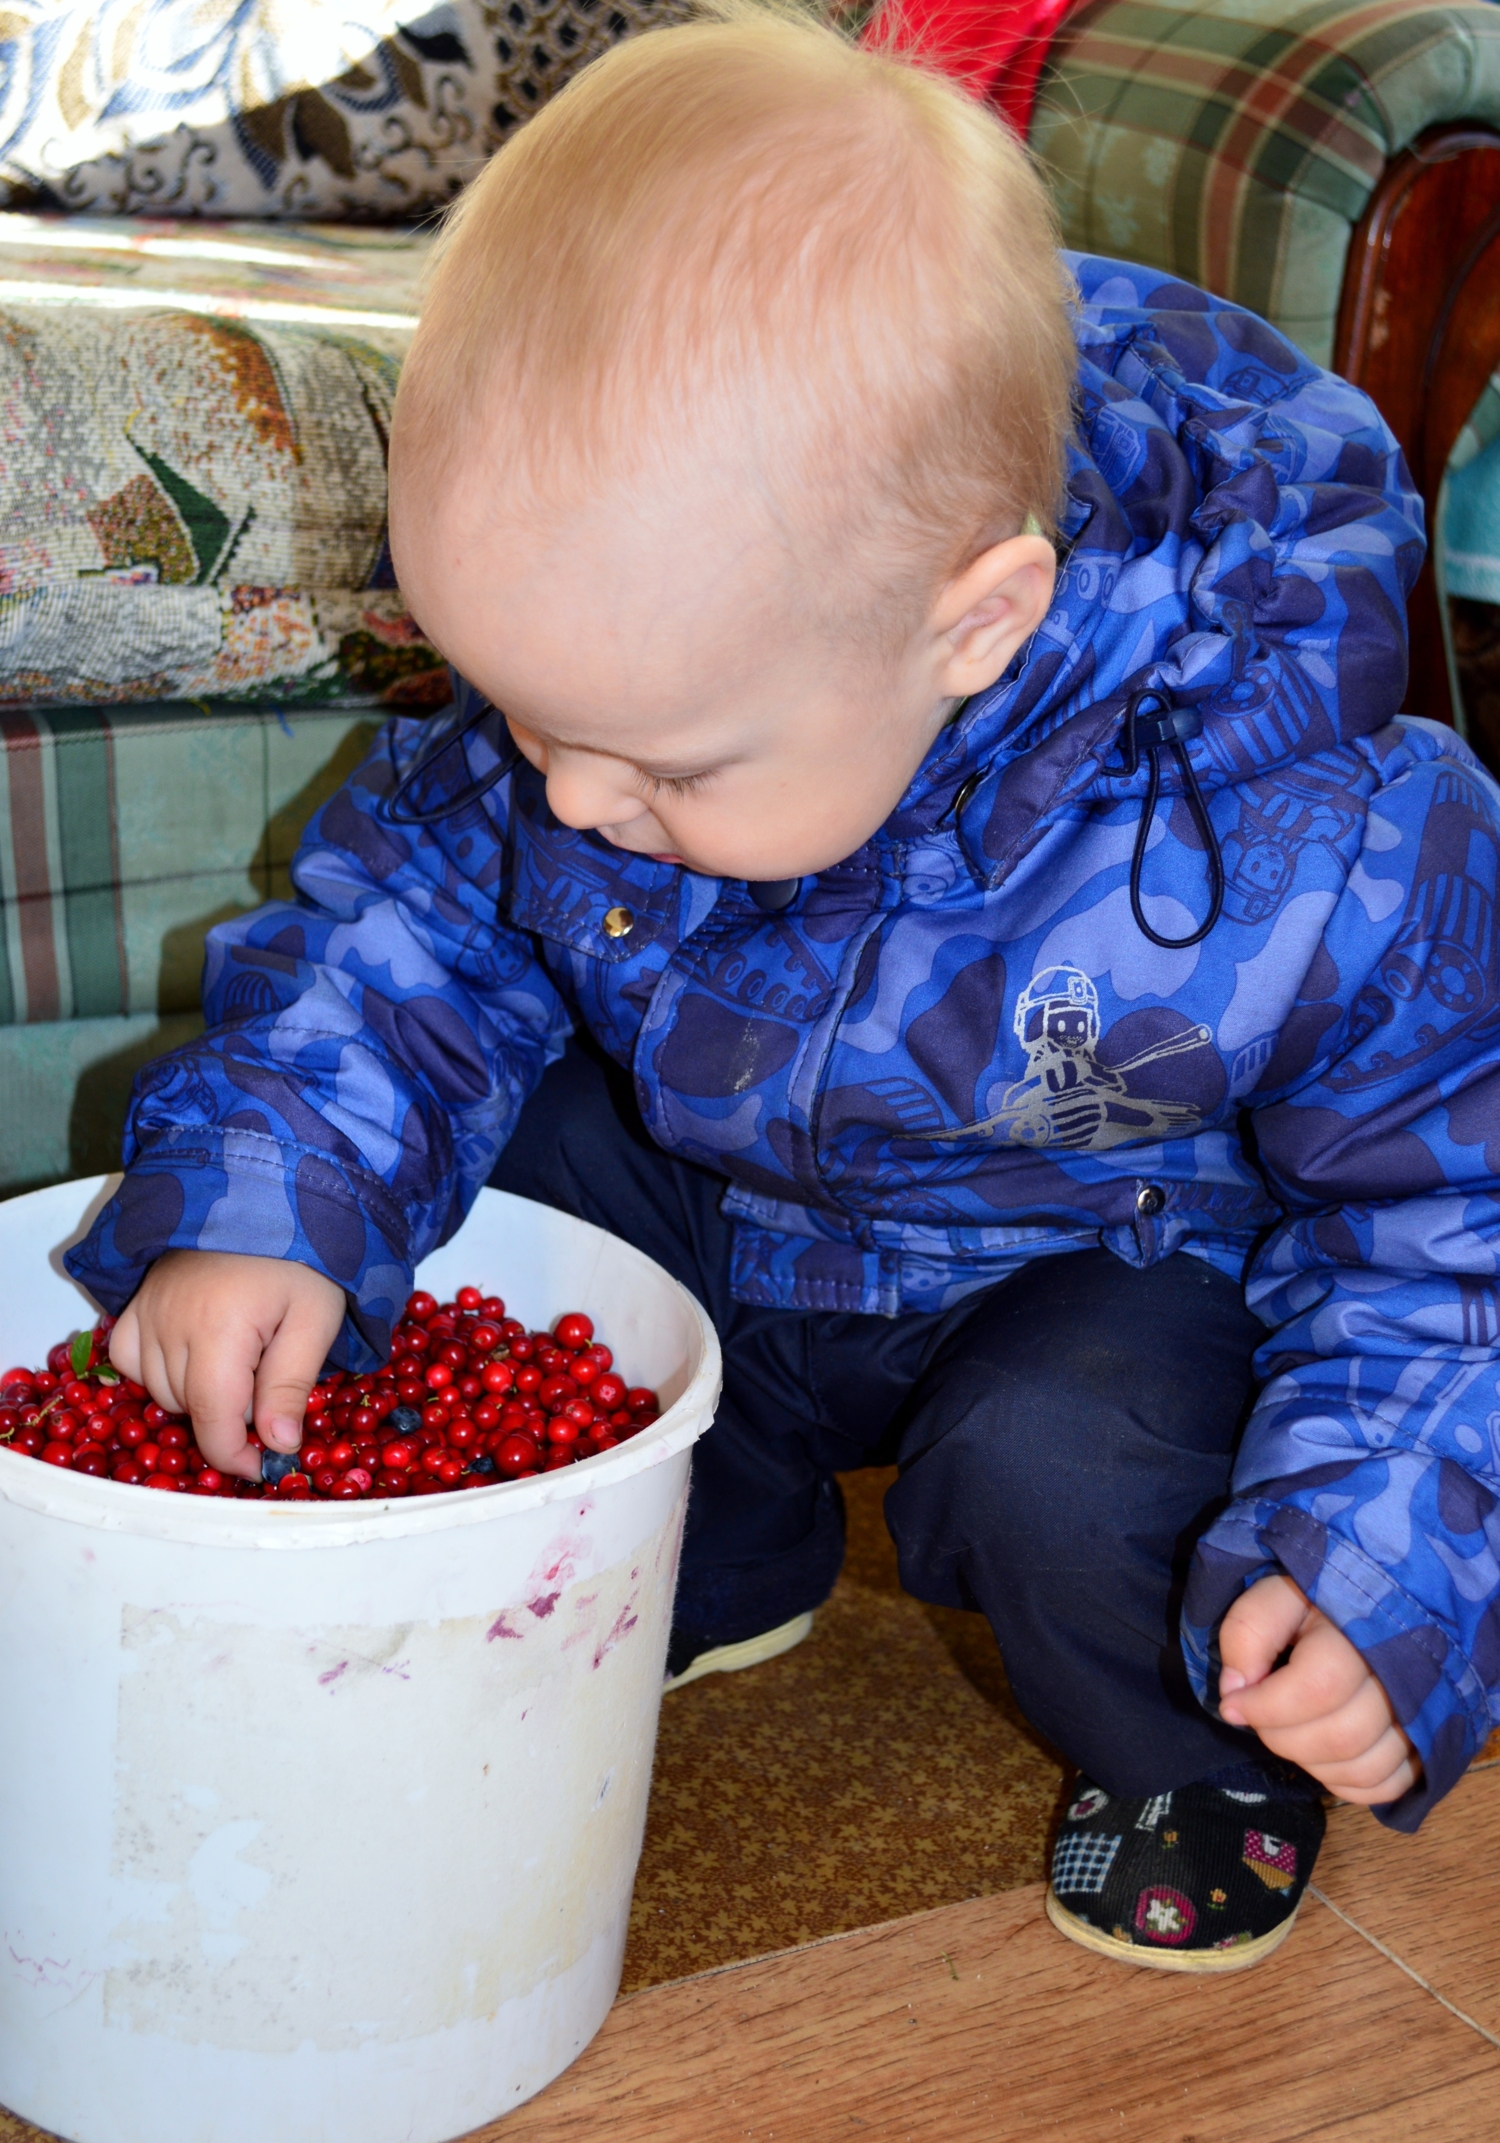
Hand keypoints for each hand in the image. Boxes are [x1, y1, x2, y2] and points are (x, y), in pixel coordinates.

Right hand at [109, 1250, 345, 1481]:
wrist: (267, 1190)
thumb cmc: (302, 1255)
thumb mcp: (317, 1317)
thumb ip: (292, 1383)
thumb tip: (279, 1447)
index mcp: (219, 1330)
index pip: (213, 1420)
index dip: (237, 1456)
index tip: (266, 1465)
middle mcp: (170, 1324)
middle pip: (190, 1408)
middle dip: (230, 1416)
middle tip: (271, 1389)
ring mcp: (146, 1311)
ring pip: (160, 1390)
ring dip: (198, 1396)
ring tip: (242, 1362)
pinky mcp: (136, 1301)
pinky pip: (131, 1361)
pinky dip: (158, 1372)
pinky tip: (194, 1358)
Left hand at [1218, 1573, 1421, 1807]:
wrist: (1378, 1602)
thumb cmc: (1319, 1598)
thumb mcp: (1277, 1594)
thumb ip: (1248, 1631)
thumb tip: (1237, 1690)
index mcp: (1363, 1628)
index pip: (1318, 1686)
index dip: (1265, 1706)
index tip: (1233, 1704)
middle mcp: (1405, 1675)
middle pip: (1343, 1736)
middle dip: (1282, 1737)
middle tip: (1261, 1717)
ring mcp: (1424, 1714)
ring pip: (1365, 1767)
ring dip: (1310, 1762)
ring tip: (1290, 1730)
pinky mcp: (1428, 1744)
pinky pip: (1387, 1786)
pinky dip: (1345, 1781)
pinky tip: (1321, 1754)